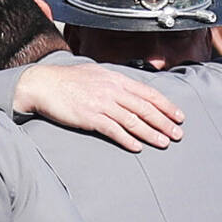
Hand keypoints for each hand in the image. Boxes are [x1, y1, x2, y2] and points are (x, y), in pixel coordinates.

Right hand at [14, 63, 183, 151]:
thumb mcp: (95, 73)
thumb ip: (113, 82)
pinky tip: (137, 148)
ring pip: (133, 120)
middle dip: (165, 122)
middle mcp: (112, 90)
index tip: (179, 116)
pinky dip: (127, 139)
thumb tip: (127, 89)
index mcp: (116, 79)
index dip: (166, 106)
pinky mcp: (90, 117)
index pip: (148, 93)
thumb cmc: (67, 80)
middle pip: (145, 108)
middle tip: (179, 134)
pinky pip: (113, 130)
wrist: (43, 84)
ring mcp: (101, 104)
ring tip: (164, 142)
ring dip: (151, 133)